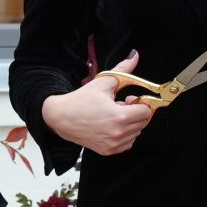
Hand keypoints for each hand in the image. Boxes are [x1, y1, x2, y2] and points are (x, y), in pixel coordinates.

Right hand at [41, 52, 155, 156]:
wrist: (61, 117)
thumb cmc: (81, 99)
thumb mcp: (103, 81)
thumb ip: (123, 69)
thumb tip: (135, 55)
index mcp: (119, 116)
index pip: (146, 111)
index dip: (139, 103)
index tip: (128, 99)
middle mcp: (118, 133)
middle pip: (143, 122)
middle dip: (135, 112)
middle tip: (119, 105)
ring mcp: (113, 144)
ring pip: (136, 133)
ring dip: (130, 124)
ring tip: (113, 115)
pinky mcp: (108, 151)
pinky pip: (128, 143)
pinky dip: (125, 135)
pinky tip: (111, 125)